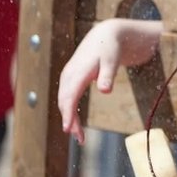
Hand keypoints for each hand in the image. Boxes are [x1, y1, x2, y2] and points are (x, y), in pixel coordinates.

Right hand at [57, 18, 162, 142]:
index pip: (70, 97)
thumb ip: (107, 76)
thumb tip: (105, 91)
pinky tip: (76, 123)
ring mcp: (67, 77)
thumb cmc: (109, 50)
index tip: (68, 129)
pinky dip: (70, 112)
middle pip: (65, 103)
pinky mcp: (70, 80)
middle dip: (70, 122)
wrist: (104, 37)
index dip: (68, 114)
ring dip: (70, 119)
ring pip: (64, 102)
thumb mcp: (112, 62)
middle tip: (80, 140)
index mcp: (78, 73)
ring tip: (80, 137)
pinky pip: (67, 98)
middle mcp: (69, 76)